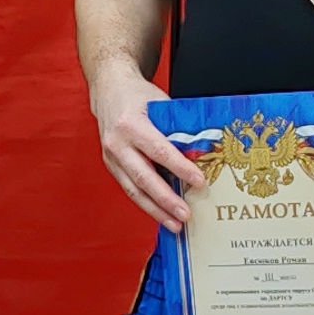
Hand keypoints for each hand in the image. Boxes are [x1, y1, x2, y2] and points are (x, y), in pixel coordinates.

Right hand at [92, 65, 204, 230]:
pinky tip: (161, 214)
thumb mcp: (160, 103)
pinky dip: (147, 204)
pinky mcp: (111, 166)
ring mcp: (111, 157)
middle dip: (166, 200)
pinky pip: (130, 189)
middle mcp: (117, 143)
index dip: (180, 168)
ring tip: (175, 224)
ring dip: (156, 210)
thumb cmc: (139, 95)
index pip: (159, 150)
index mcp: (130, 124)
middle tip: (186, 215)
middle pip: (144, 177)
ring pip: (134, 190)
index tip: (199, 182)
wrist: (108, 90)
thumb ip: (177, 126)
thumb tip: (205, 149)